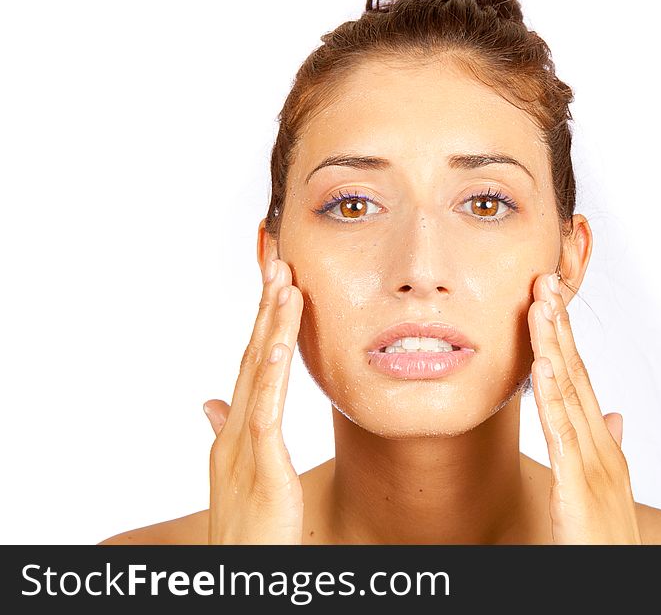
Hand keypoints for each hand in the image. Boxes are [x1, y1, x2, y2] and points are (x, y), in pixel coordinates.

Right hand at [202, 252, 304, 543]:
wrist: (242, 568)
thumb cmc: (248, 525)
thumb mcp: (240, 469)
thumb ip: (227, 429)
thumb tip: (212, 400)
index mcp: (238, 425)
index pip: (252, 361)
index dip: (263, 320)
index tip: (276, 281)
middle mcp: (236, 426)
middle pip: (253, 354)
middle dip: (266, 305)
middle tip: (277, 257)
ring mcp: (244, 442)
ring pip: (258, 372)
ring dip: (270, 324)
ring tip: (283, 281)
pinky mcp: (261, 462)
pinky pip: (265, 410)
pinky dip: (269, 373)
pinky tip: (277, 341)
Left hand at [527, 272, 640, 543]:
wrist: (616, 578)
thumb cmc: (606, 537)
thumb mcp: (604, 487)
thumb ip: (606, 447)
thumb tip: (615, 415)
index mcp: (601, 443)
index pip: (580, 380)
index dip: (565, 339)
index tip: (551, 301)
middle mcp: (600, 444)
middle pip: (576, 374)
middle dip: (559, 325)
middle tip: (545, 280)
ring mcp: (592, 461)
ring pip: (568, 390)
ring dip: (554, 343)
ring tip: (541, 302)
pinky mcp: (578, 482)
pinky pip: (561, 430)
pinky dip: (551, 391)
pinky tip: (542, 362)